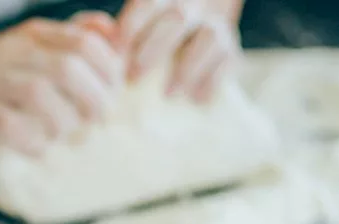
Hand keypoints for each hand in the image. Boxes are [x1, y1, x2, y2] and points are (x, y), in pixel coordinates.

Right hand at [0, 13, 123, 154]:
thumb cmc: (8, 67)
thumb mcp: (41, 43)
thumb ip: (79, 37)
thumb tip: (117, 39)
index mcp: (35, 34)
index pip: (83, 43)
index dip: (108, 70)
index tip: (114, 90)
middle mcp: (13, 51)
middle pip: (65, 69)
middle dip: (93, 98)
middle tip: (99, 117)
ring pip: (38, 96)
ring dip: (64, 122)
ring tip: (67, 132)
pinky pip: (10, 126)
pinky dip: (34, 142)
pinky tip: (42, 147)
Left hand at [116, 0, 241, 101]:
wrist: (192, 33)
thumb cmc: (150, 36)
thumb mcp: (137, 28)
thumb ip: (125, 35)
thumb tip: (109, 51)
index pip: (147, 3)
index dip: (132, 25)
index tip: (116, 52)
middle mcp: (191, 5)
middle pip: (177, 17)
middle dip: (154, 48)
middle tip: (133, 78)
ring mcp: (213, 24)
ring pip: (209, 37)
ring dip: (188, 68)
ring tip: (167, 95)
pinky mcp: (229, 46)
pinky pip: (229, 59)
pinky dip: (213, 81)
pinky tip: (197, 100)